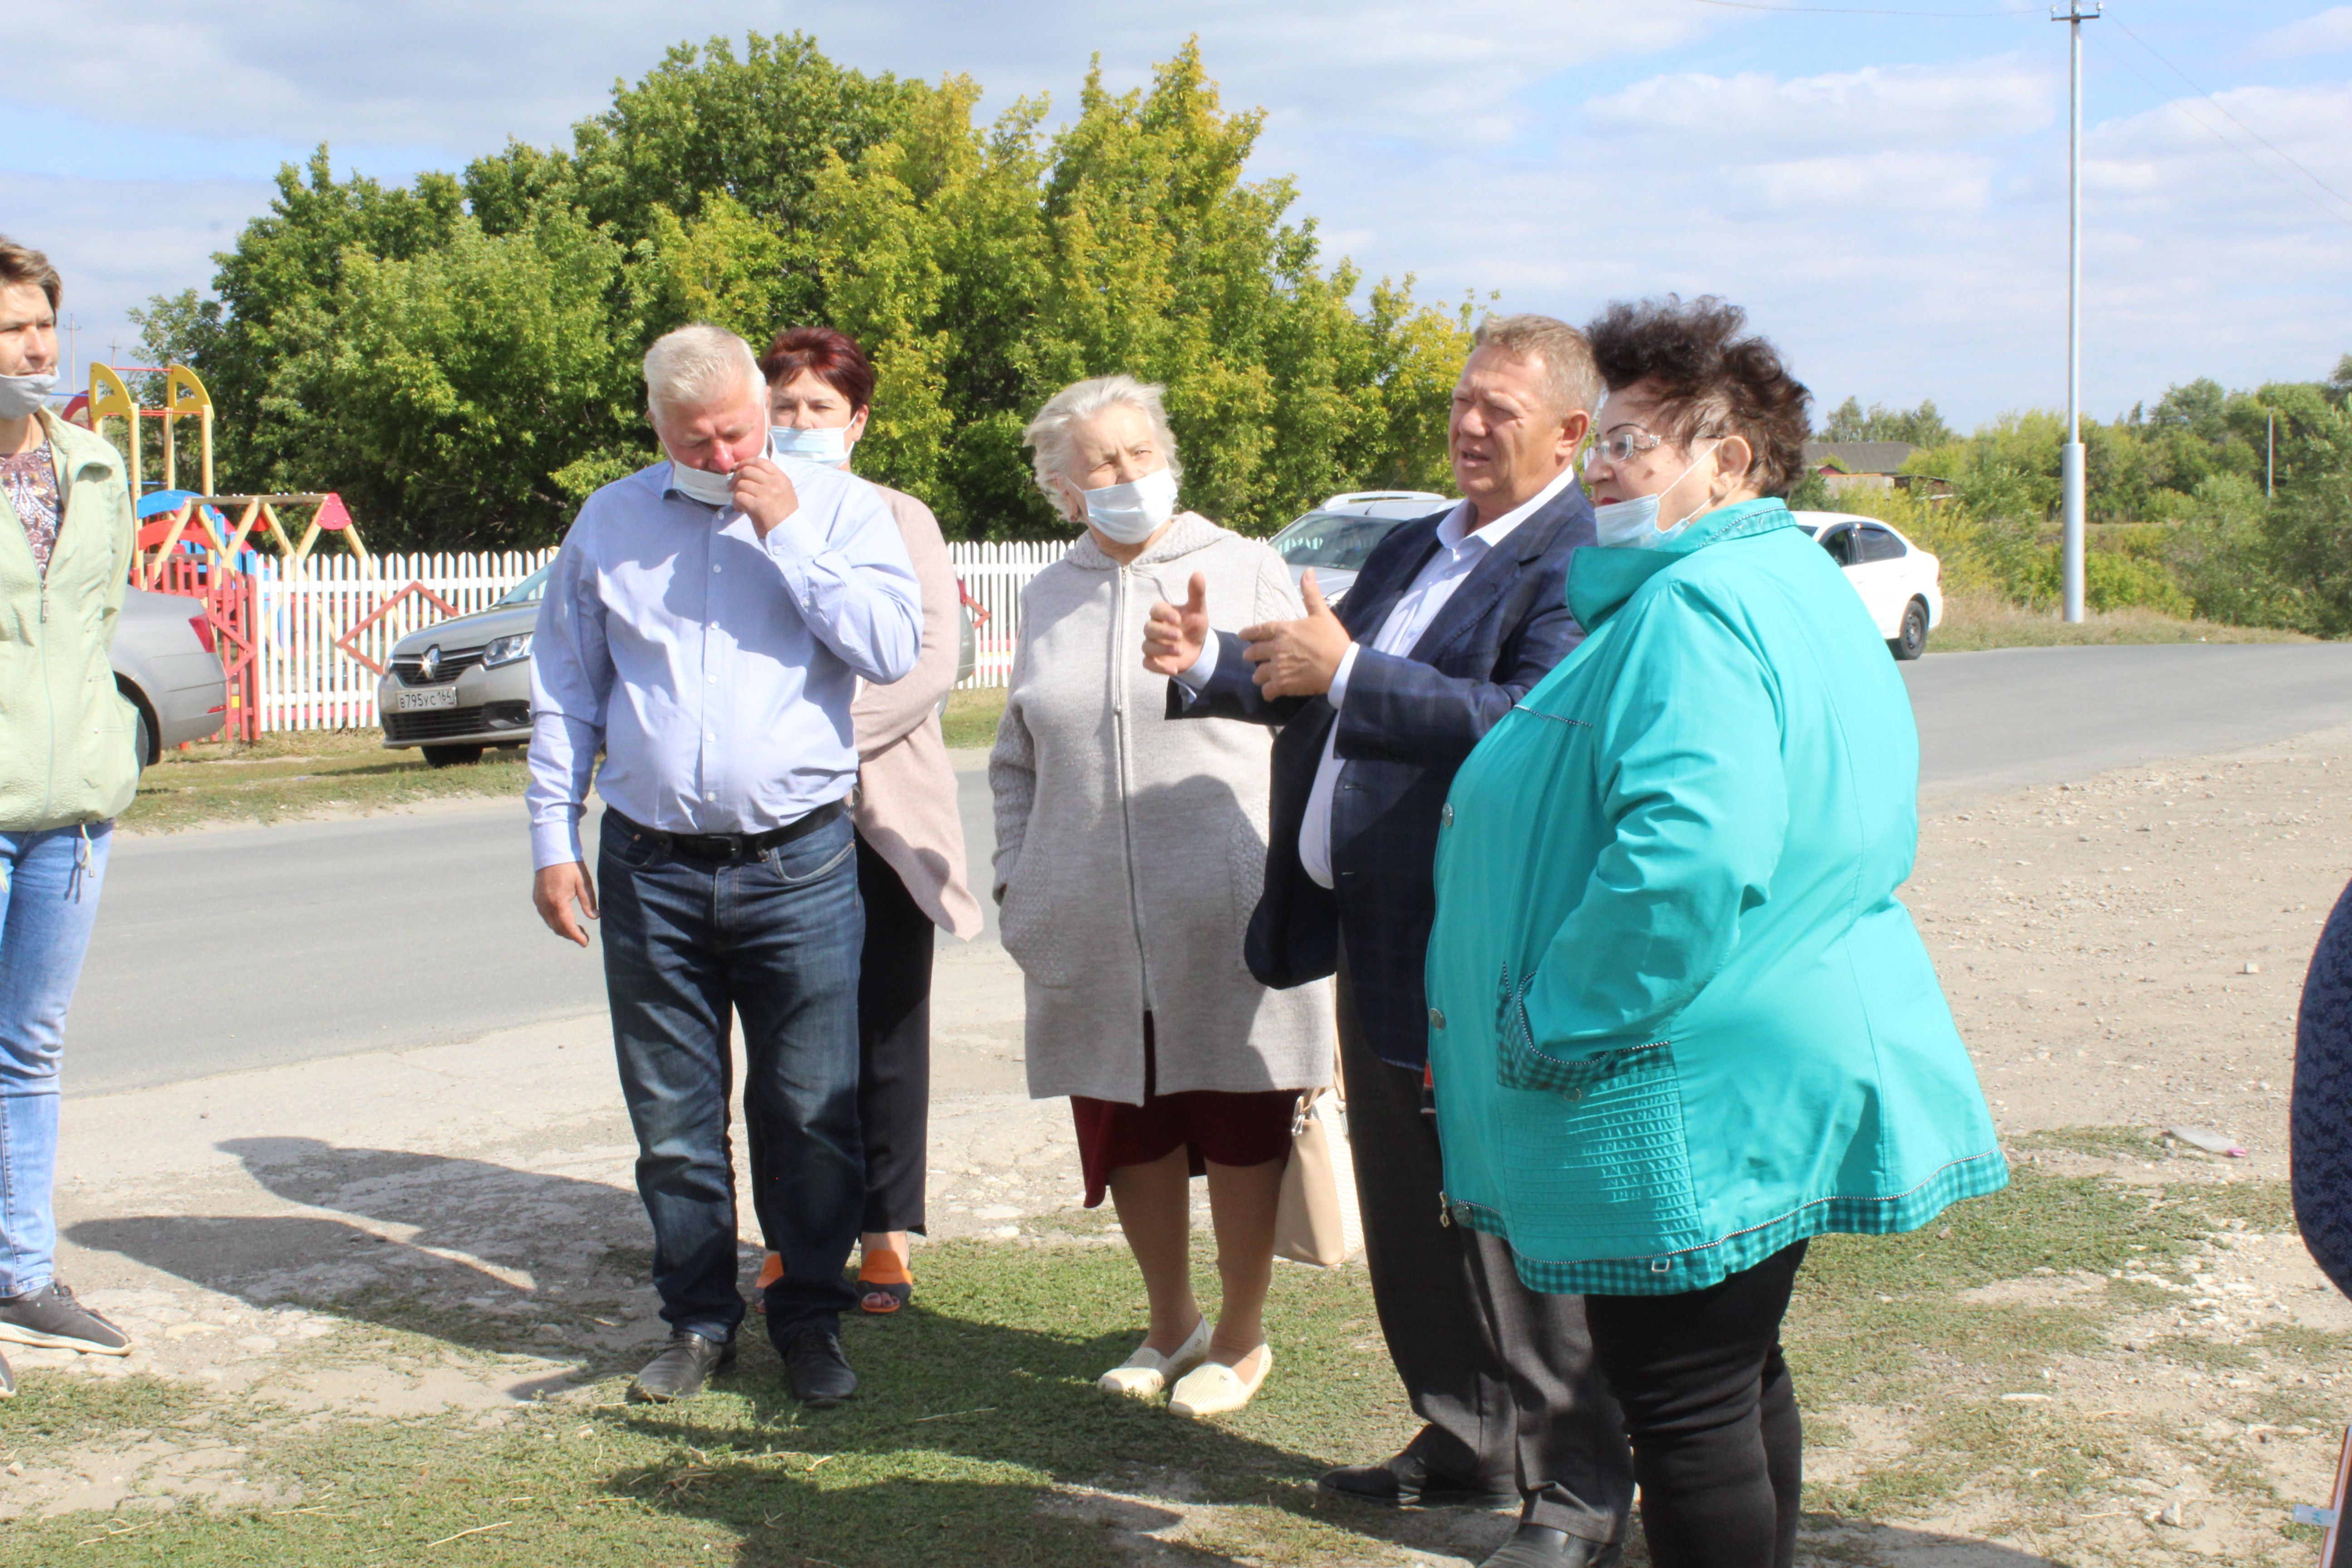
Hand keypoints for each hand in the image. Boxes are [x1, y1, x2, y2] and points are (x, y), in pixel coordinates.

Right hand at [534, 860, 598, 945]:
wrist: (552, 850)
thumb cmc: (570, 865)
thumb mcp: (583, 882)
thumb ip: (589, 901)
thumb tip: (595, 917)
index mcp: (558, 901)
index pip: (567, 926)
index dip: (576, 937)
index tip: (585, 943)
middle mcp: (546, 904)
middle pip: (558, 928)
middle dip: (571, 935)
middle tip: (584, 937)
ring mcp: (539, 901)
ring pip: (550, 923)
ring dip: (562, 929)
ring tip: (576, 929)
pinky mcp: (537, 898)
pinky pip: (545, 916)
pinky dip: (555, 922)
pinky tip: (564, 919)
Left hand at [730, 456, 800, 536]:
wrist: (789, 532)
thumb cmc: (784, 513)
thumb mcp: (784, 491)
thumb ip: (770, 479)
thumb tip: (747, 471)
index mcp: (781, 478)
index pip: (760, 461)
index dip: (745, 463)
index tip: (738, 469)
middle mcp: (775, 483)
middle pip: (747, 471)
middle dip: (736, 478)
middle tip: (732, 487)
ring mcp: (767, 494)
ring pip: (741, 484)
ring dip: (736, 493)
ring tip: (740, 502)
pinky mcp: (758, 506)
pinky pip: (739, 497)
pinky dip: (736, 502)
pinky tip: (740, 509)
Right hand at [1143, 572, 1209, 675]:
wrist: (1198, 649)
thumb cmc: (1194, 626)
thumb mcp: (1198, 610)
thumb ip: (1196, 593)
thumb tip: (1198, 573)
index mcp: (1162, 614)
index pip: (1155, 610)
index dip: (1164, 614)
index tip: (1178, 619)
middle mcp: (1154, 629)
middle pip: (1148, 629)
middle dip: (1162, 632)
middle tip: (1179, 636)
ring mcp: (1152, 645)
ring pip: (1147, 646)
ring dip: (1162, 649)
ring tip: (1179, 651)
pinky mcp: (1154, 661)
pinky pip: (1148, 664)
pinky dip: (1159, 668)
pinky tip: (1174, 669)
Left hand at [1241, 570, 1349, 697]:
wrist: (1341, 667)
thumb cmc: (1332, 639)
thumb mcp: (1322, 614)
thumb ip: (1311, 594)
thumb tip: (1307, 571)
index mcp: (1283, 630)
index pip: (1258, 631)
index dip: (1248, 633)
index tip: (1242, 636)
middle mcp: (1276, 648)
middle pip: (1252, 653)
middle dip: (1251, 655)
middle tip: (1252, 658)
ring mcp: (1277, 668)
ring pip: (1257, 674)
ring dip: (1260, 675)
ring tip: (1264, 677)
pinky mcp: (1282, 685)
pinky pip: (1267, 691)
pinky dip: (1268, 692)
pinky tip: (1272, 692)